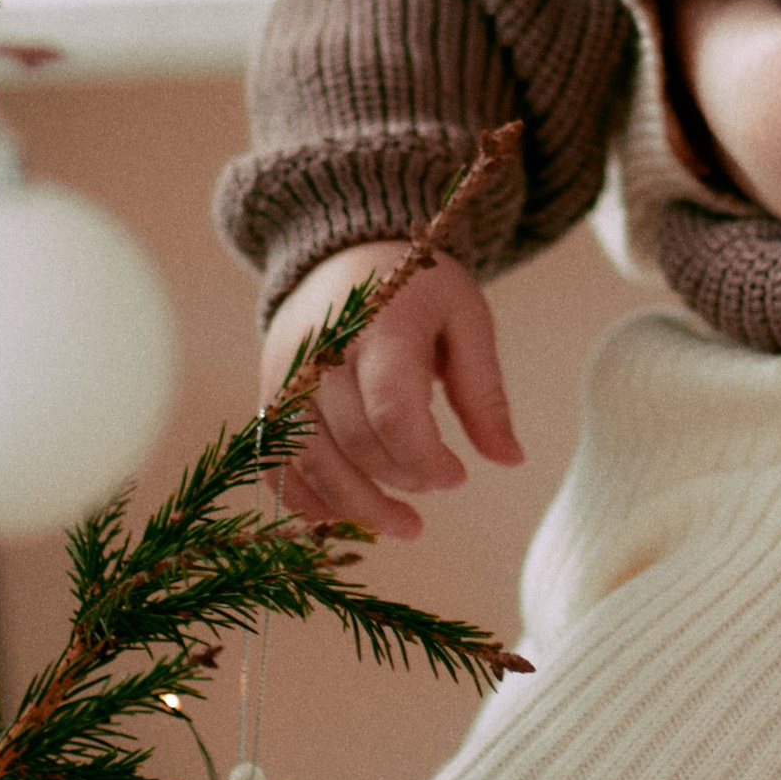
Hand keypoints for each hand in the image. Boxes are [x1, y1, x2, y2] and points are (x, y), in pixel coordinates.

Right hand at [259, 242, 521, 538]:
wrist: (344, 253)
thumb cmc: (418, 290)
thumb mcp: (466, 319)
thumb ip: (484, 391)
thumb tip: (511, 461)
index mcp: (380, 325)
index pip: (393, 411)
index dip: (426, 459)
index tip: (458, 476)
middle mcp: (322, 352)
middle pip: (355, 443)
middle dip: (403, 480)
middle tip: (439, 485)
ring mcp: (287, 375)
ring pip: (311, 462)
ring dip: (357, 508)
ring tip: (404, 525)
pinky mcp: (269, 395)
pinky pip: (275, 462)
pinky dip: (305, 499)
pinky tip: (345, 516)